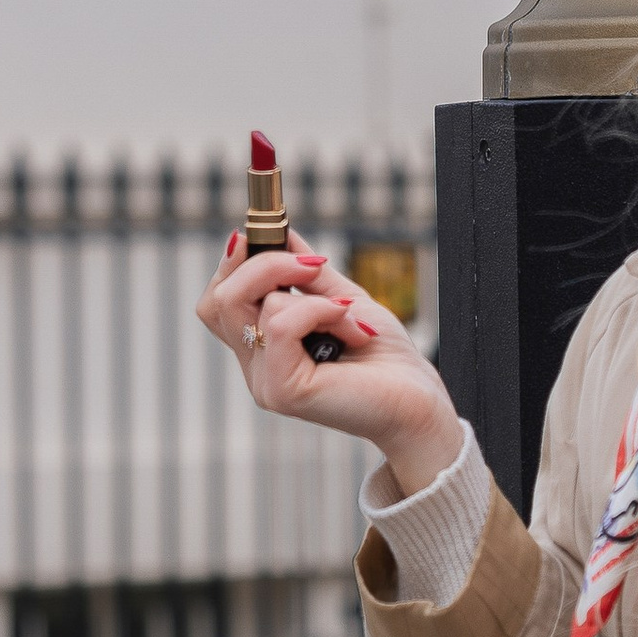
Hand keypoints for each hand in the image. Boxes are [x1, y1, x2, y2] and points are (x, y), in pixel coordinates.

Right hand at [197, 227, 462, 497]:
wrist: (419, 402)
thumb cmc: (386, 359)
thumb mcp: (342, 300)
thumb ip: (306, 273)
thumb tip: (282, 234)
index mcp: (263, 349)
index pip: (217, 302)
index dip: (235, 263)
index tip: (270, 235)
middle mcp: (256, 369)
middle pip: (218, 299)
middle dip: (264, 263)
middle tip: (315, 265)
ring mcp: (265, 382)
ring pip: (252, 304)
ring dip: (314, 297)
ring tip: (352, 318)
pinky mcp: (282, 390)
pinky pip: (280, 324)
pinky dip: (320, 311)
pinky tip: (353, 328)